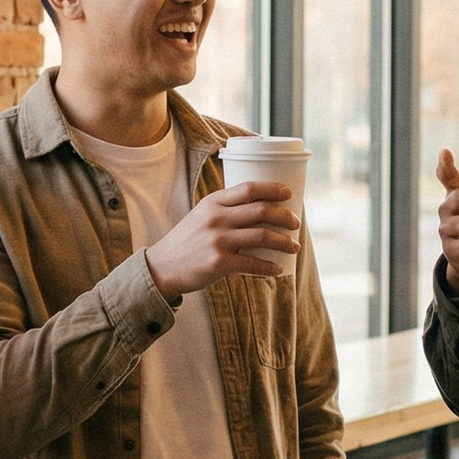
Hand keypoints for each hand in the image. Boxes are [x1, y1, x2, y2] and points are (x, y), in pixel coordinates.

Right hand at [145, 181, 299, 296]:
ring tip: (295, 246)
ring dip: (284, 242)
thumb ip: (225, 210)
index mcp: (213, 202)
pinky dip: (270, 267)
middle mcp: (217, 218)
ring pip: (263, 236)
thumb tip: (260, 209)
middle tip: (296, 223)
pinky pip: (253, 263)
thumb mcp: (201, 216)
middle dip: (285, 216)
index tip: (288, 193)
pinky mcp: (220, 262)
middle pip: (261, 210)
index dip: (273, 189)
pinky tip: (279, 269)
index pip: (249, 188)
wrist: (163, 267)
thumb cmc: (187, 241)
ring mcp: (218, 240)